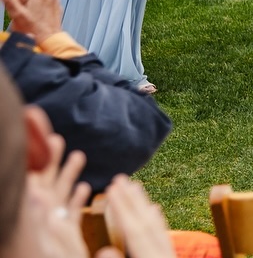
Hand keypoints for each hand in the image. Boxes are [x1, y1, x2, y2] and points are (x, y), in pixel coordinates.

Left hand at [22, 117, 91, 257]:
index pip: (36, 183)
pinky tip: (86, 188)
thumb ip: (39, 217)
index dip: (40, 161)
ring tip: (78, 155)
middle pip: (47, 184)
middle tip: (56, 138)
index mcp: (38, 217)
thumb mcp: (47, 242)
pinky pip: (71, 215)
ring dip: (68, 175)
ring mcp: (54, 228)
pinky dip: (78, 200)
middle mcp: (44, 219)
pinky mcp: (66, 238)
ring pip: (61, 197)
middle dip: (51, 161)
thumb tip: (33, 190)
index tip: (48, 139)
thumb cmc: (45, 256)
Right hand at [95, 175, 176, 257]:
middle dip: (132, 200)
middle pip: (146, 222)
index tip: (111, 188)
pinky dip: (157, 220)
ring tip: (135, 185)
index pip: (134, 230)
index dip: (122, 209)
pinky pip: (164, 235)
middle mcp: (163, 254)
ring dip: (144, 205)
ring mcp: (168, 255)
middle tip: (121, 178)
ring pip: (157, 226)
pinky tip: (153, 209)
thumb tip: (103, 250)